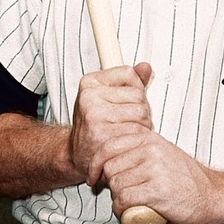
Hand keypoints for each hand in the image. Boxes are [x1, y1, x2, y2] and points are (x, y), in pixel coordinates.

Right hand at [69, 62, 153, 184]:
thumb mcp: (108, 96)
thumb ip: (130, 81)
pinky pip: (137, 133)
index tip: (125, 102)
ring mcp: (94, 116)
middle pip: (139, 97)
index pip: (129, 74)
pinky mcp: (103, 136)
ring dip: (142, 127)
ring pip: (141, 115)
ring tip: (127, 133)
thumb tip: (146, 67)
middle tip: (128, 123)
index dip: (135, 90)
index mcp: (90, 82)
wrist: (77, 155)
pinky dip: (138, 140)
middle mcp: (90, 97)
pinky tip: (127, 144)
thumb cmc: (96, 124)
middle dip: (141, 112)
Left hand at [102, 131, 221, 223]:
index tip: (94, 177)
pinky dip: (121, 210)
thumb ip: (139, 151)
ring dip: (116, 199)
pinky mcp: (157, 190)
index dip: (95, 164)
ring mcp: (154, 168)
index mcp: (149, 138)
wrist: (213, 195)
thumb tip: (109, 161)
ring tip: (128, 205)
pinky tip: (129, 212)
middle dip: (108, 185)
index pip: (109, 145)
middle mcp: (150, 149)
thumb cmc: (186, 179)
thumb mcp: (161, 153)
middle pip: (110, 167)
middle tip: (117, 195)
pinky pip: (125, 199)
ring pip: (116, 184)